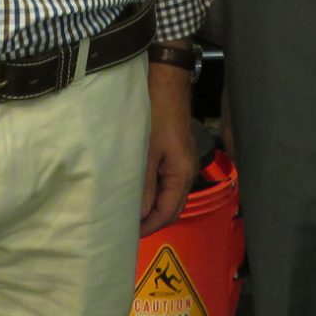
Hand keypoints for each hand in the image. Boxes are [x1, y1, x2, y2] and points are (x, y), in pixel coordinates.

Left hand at [139, 63, 197, 235]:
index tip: (129, 234)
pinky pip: (168, 181)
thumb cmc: (155, 113)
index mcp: (182, 174)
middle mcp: (188, 171)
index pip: (168, 213)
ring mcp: (184, 161)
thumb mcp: (146, 151)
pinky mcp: (178, 152)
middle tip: (128, 227)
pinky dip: (156, 191)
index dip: (149, 226)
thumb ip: (144, 185)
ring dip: (154, 206)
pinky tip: (139, 189)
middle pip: (173, 207)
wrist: (165, 81)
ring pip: (171, 194)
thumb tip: (140, 215)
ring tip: (131, 211)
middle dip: (153, 220)